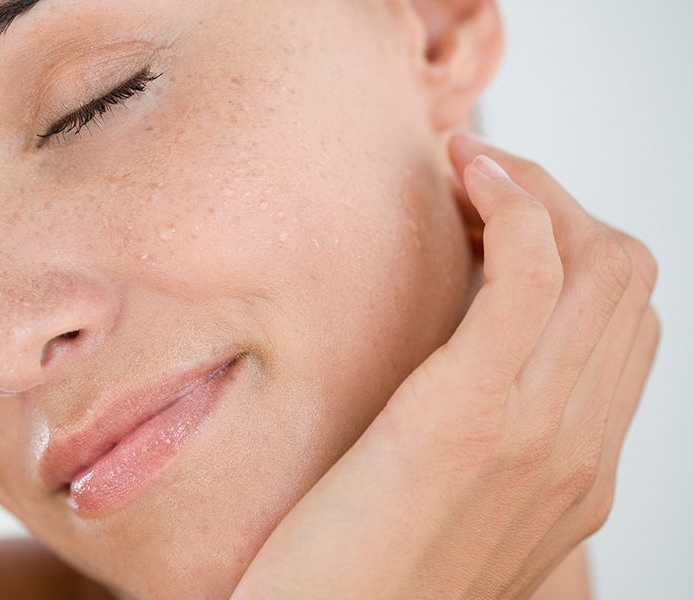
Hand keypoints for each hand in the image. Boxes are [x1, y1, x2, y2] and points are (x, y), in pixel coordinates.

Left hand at [230, 134, 660, 598]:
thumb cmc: (355, 581)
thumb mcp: (442, 515)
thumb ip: (482, 448)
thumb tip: (461, 366)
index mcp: (577, 475)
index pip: (627, 327)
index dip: (574, 252)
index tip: (497, 224)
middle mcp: (580, 452)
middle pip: (626, 281)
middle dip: (561, 203)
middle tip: (483, 182)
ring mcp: (537, 432)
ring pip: (597, 262)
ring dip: (535, 186)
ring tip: (468, 168)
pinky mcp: (469, 410)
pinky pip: (532, 270)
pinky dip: (513, 200)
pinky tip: (466, 179)